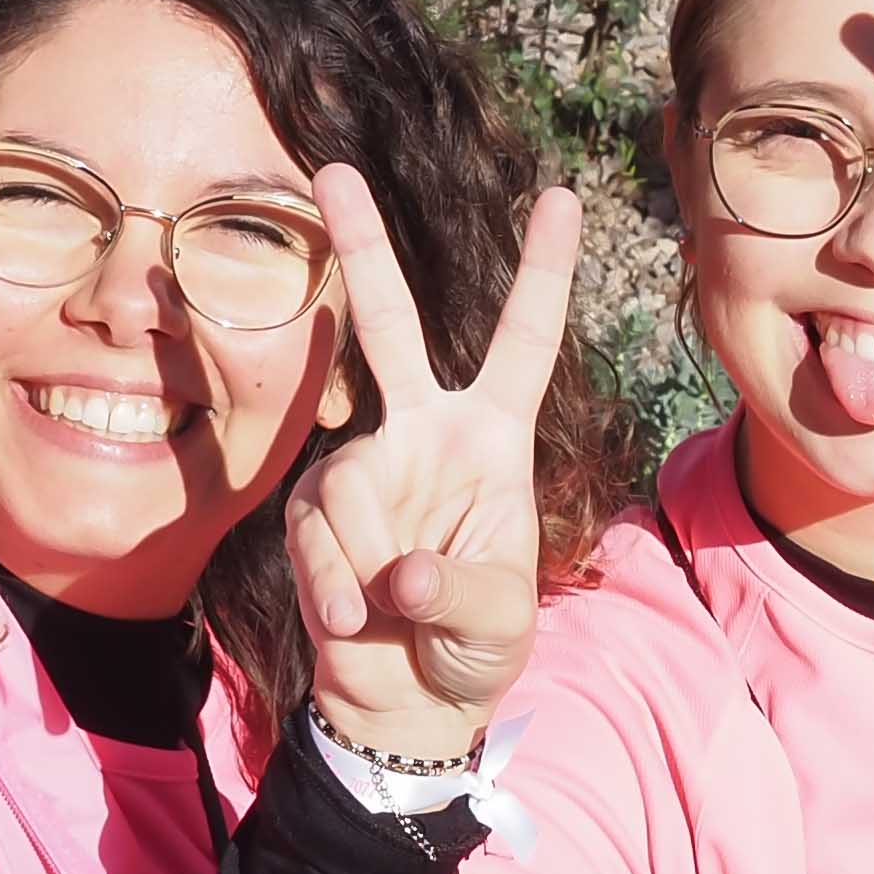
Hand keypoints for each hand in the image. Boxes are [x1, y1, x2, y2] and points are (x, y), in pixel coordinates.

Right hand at [279, 168, 584, 751]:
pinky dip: (335, 590)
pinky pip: (318, 540)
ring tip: (392, 615)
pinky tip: (354, 625)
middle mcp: (424, 433)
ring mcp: (364, 467)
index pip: (523, 341)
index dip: (541, 271)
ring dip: (369, 567)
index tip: (558, 195)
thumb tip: (401, 575)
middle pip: (391, 326)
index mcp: (493, 438)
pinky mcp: (315, 513)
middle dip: (362, 249)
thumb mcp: (498, 623)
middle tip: (332, 170)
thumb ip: (457, 592)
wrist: (406, 703)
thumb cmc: (474, 648)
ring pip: (352, 488)